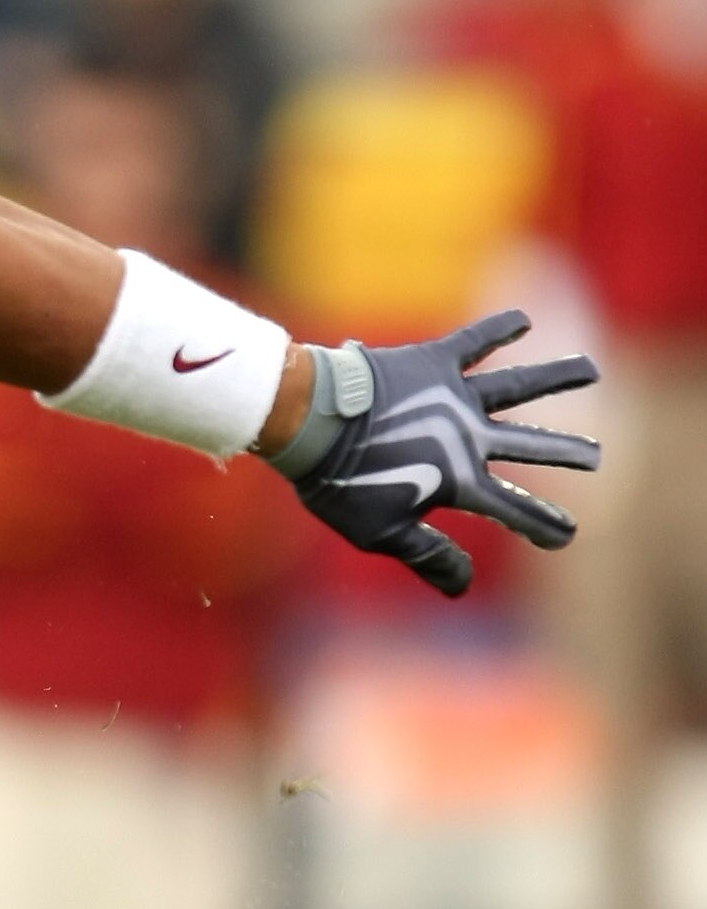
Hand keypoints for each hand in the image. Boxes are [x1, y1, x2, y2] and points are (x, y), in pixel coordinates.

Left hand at [275, 312, 598, 597]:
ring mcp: (453, 394)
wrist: (310, 420)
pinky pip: (473, 342)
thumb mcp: (382, 532)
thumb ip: (429, 556)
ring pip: (518, 386)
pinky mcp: (431, 361)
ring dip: (557, 377)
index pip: (513, 509)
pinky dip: (498, 329)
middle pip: (530, 445)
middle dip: (566, 452)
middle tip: (598, 457)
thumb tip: (465, 588)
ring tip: (592, 370)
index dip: (541, 524)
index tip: (567, 536)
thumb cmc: (339, 483)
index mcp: (459, 480)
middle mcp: (468, 435)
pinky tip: (525, 320)